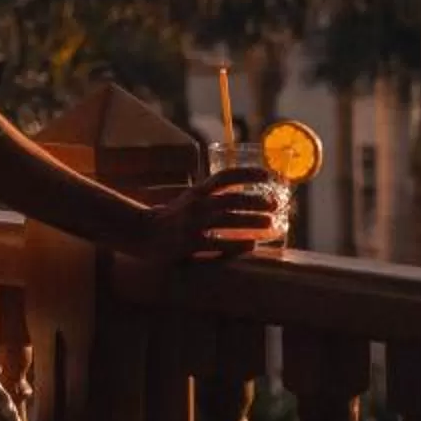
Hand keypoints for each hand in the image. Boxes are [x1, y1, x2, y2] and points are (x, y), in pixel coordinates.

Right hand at [128, 178, 279, 262]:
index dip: (247, 174)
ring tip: (272, 224)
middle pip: (231, 199)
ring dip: (253, 222)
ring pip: (228, 221)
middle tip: (277, 204)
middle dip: (257, 201)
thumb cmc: (173, 216)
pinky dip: (237, 245)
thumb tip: (247, 195)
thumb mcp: (191, 199)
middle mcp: (196, 205)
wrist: (143, 233)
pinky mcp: (190, 245)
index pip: (225, 177)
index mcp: (198, 191)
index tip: (268, 176)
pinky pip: (219, 245)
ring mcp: (193, 225)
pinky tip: (252, 245)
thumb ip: (213, 196)